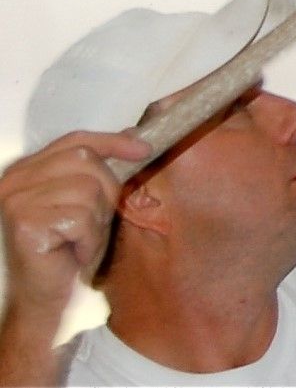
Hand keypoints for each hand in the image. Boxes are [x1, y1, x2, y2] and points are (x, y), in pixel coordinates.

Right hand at [0, 131, 147, 315]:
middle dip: (106, 191)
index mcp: (26, 169)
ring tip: (79, 240)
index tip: (144, 149)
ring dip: (96, 221)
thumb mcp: (86, 200)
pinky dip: (89, 240)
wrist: (43, 297)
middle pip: (87, 160)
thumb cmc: (67, 248)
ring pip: (89, 190)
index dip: (113, 142)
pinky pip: (83, 219)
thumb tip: (135, 136)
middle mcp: (14, 181)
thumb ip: (100, 168)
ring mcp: (16, 201)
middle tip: (92, 222)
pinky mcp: (26, 224)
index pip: (76, 139)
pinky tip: (73, 253)